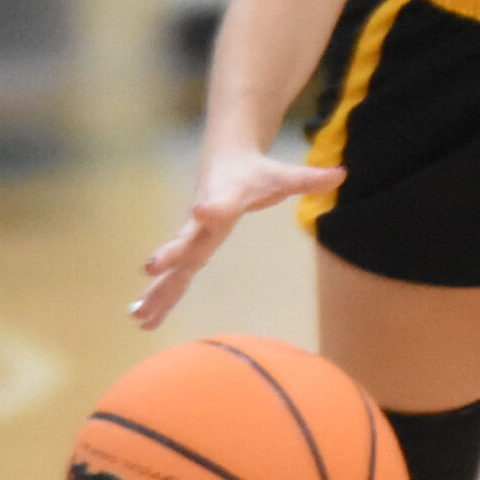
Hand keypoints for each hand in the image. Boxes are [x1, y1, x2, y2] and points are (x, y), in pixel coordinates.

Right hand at [129, 145, 345, 328]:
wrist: (221, 160)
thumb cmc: (255, 172)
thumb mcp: (283, 175)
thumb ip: (309, 178)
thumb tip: (342, 173)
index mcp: (226, 198)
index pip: (221, 204)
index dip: (214, 208)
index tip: (202, 211)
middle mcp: (203, 221)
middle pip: (187, 239)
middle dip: (171, 254)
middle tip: (152, 267)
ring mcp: (192, 237)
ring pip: (174, 267)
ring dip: (157, 290)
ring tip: (137, 315)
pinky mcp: (188, 250)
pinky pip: (173, 279)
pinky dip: (157, 297)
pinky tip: (141, 320)